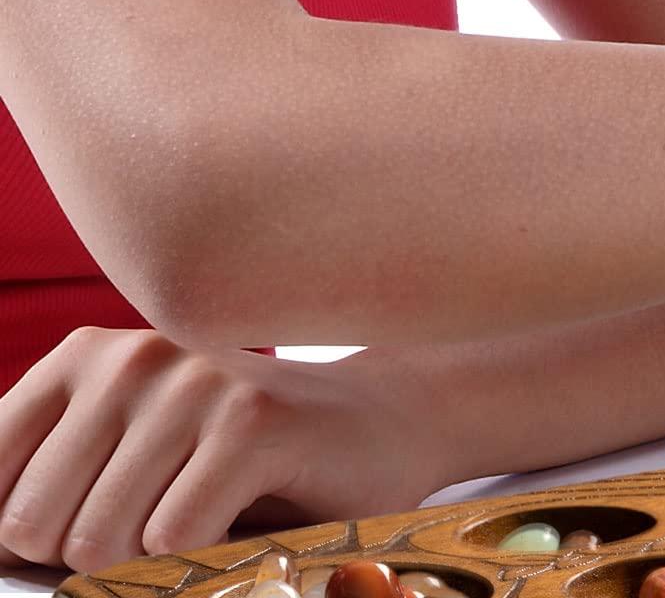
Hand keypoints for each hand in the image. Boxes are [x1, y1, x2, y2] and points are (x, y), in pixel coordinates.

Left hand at [0, 328, 439, 574]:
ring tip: (201, 516)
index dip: (26, 537)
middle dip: (88, 556)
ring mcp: (194, 382)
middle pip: (34, 525)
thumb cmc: (233, 457)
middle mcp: (131, 356)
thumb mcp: (124, 452)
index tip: (84, 526)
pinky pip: (172, 540)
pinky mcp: (251, 421)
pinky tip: (242, 512)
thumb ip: (46, 486)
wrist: (376, 423)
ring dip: (149, 561)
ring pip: (100, 540)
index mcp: (82, 357)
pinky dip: (203, 555)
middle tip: (158, 524)